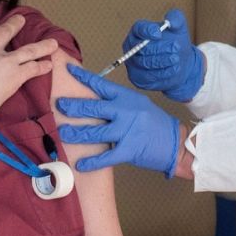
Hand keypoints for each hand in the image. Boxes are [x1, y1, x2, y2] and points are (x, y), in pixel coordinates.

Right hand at [0, 9, 57, 116]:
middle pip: (5, 31)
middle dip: (14, 24)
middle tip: (20, 19)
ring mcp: (4, 62)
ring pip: (27, 50)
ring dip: (40, 45)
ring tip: (52, 42)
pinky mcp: (14, 76)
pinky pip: (32, 69)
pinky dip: (41, 67)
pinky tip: (49, 65)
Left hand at [57, 65, 182, 176]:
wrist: (175, 142)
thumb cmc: (155, 124)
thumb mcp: (139, 106)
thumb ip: (118, 103)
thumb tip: (92, 103)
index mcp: (127, 98)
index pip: (101, 86)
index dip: (84, 78)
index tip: (68, 70)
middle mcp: (126, 112)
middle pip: (94, 108)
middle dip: (74, 107)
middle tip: (59, 106)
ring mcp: (127, 131)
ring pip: (95, 132)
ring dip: (76, 134)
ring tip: (62, 133)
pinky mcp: (129, 150)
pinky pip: (106, 156)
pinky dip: (92, 161)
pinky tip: (80, 164)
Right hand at [122, 8, 203, 102]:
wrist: (180, 63)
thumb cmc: (176, 42)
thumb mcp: (179, 28)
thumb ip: (175, 18)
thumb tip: (170, 21)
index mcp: (138, 31)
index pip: (138, 29)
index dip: (147, 31)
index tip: (159, 33)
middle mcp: (131, 47)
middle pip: (140, 48)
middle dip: (159, 48)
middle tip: (175, 47)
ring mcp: (133, 64)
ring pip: (144, 63)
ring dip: (162, 61)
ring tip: (176, 59)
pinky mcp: (138, 79)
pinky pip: (148, 76)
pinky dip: (163, 73)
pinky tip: (174, 68)